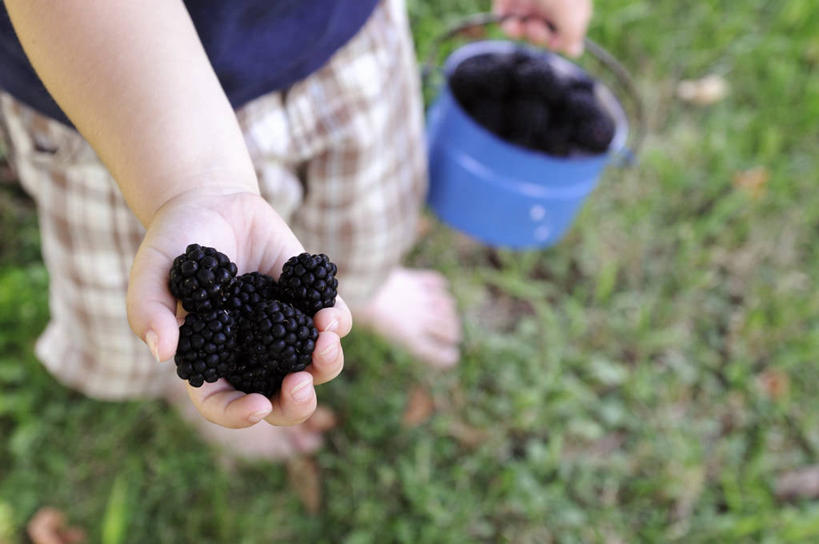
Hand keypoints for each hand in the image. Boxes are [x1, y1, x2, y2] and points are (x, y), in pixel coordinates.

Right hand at [126, 188, 352, 428]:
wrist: (212, 203)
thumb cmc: (175, 242)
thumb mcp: (152, 271)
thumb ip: (148, 311)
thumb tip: (163, 354)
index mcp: (212, 360)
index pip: (222, 404)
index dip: (238, 414)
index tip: (258, 406)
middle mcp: (253, 354)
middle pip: (280, 400)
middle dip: (296, 403)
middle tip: (301, 383)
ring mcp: (286, 330)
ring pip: (317, 368)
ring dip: (327, 363)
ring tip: (324, 337)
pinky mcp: (311, 302)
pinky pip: (335, 324)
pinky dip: (337, 324)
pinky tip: (326, 312)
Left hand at [493, 0, 591, 56]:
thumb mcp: (572, 14)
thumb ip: (573, 35)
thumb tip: (573, 51)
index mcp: (572, 5)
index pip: (568, 32)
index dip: (561, 41)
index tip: (557, 41)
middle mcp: (552, 4)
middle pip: (545, 33)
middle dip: (540, 37)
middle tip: (536, 27)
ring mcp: (530, 1)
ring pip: (525, 30)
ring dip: (523, 34)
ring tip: (522, 26)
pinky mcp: (509, 0)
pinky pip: (508, 21)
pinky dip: (509, 27)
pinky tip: (511, 23)